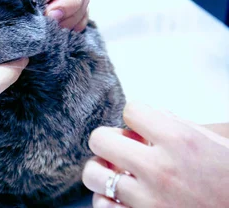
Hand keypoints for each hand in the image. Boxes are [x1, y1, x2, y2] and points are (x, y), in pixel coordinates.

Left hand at [82, 102, 228, 207]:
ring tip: (115, 171)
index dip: (137, 116)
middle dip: (109, 139)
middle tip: (120, 145)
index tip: (141, 125)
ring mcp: (148, 200)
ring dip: (101, 170)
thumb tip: (153, 115)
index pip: (131, 110)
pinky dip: (107, 199)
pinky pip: (103, 207)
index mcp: (180, 141)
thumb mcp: (217, 144)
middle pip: (100, 139)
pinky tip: (119, 196)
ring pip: (92, 175)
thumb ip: (180, 126)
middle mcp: (160, 169)